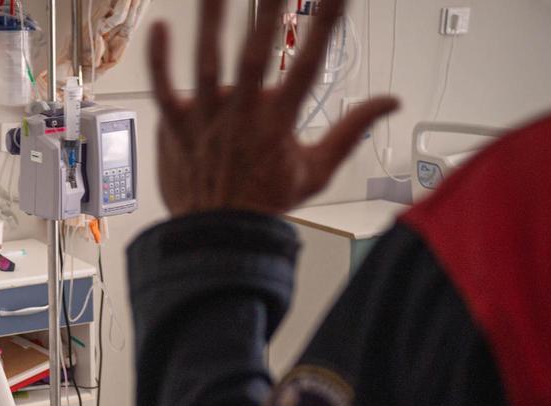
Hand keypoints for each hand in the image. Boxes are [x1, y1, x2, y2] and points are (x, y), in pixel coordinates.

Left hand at [148, 0, 397, 218]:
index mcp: (278, 124)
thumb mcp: (317, 171)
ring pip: (207, 64)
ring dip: (211, 23)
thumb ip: (353, 131)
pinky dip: (160, 61)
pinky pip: (164, 90)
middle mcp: (242, 116)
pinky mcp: (175, 129)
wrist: (217, 238)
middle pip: (257, 54)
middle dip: (268, 12)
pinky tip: (159, 29)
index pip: (310, 65)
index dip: (327, 25)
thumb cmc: (263, 205)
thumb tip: (390, 103)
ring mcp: (205, 121)